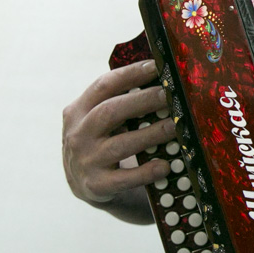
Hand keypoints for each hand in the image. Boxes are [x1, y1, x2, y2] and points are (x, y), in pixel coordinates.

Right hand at [61, 60, 176, 223]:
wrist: (82, 183)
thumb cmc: (100, 140)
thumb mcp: (98, 118)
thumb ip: (119, 99)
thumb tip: (159, 77)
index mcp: (78, 110)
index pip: (103, 86)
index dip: (130, 74)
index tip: (157, 66)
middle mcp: (78, 134)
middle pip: (110, 112)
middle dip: (142, 101)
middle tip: (169, 95)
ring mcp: (85, 160)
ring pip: (120, 145)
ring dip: (150, 134)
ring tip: (175, 126)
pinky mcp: (96, 185)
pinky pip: (124, 179)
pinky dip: (146, 172)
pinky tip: (165, 165)